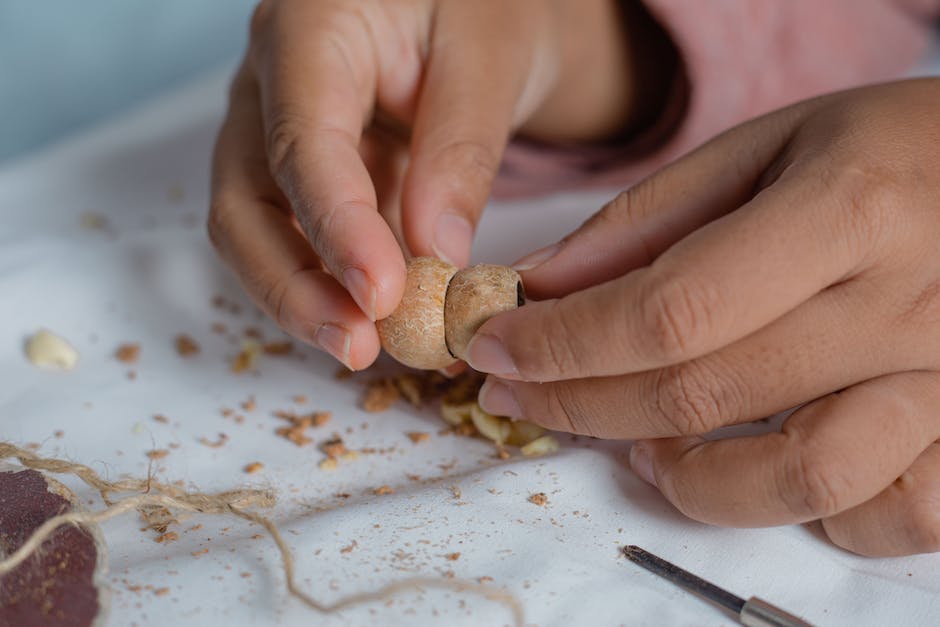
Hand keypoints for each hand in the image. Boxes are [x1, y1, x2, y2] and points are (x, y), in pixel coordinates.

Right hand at [207, 0, 673, 368]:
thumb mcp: (491, 55)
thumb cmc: (481, 4)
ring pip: (259, 232)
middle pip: (243, 202)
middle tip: (360, 346)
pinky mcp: (306, 174)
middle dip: (293, 285)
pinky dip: (337, 286)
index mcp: (308, 29)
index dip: (333, 226)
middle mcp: (270, 85)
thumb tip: (437, 253)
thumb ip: (462, 148)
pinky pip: (302, 238)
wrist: (471, 3)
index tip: (380, 294)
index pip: (300, 140)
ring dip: (308, 299)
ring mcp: (279, 133)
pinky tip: (385, 324)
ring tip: (374, 348)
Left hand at [469, 79, 939, 555]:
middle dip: (581, 403)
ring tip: (641, 450)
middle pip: (705, 393)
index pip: (669, 310)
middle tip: (521, 391)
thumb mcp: (769, 146)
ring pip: (804, 478)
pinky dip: (816, 514)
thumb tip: (544, 287)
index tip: (496, 348)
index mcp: (848, 212)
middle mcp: (905, 307)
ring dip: (693, 479)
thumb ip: (650, 219)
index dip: (564, 343)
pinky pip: (896, 513)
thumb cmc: (895, 147)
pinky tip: (762, 472)